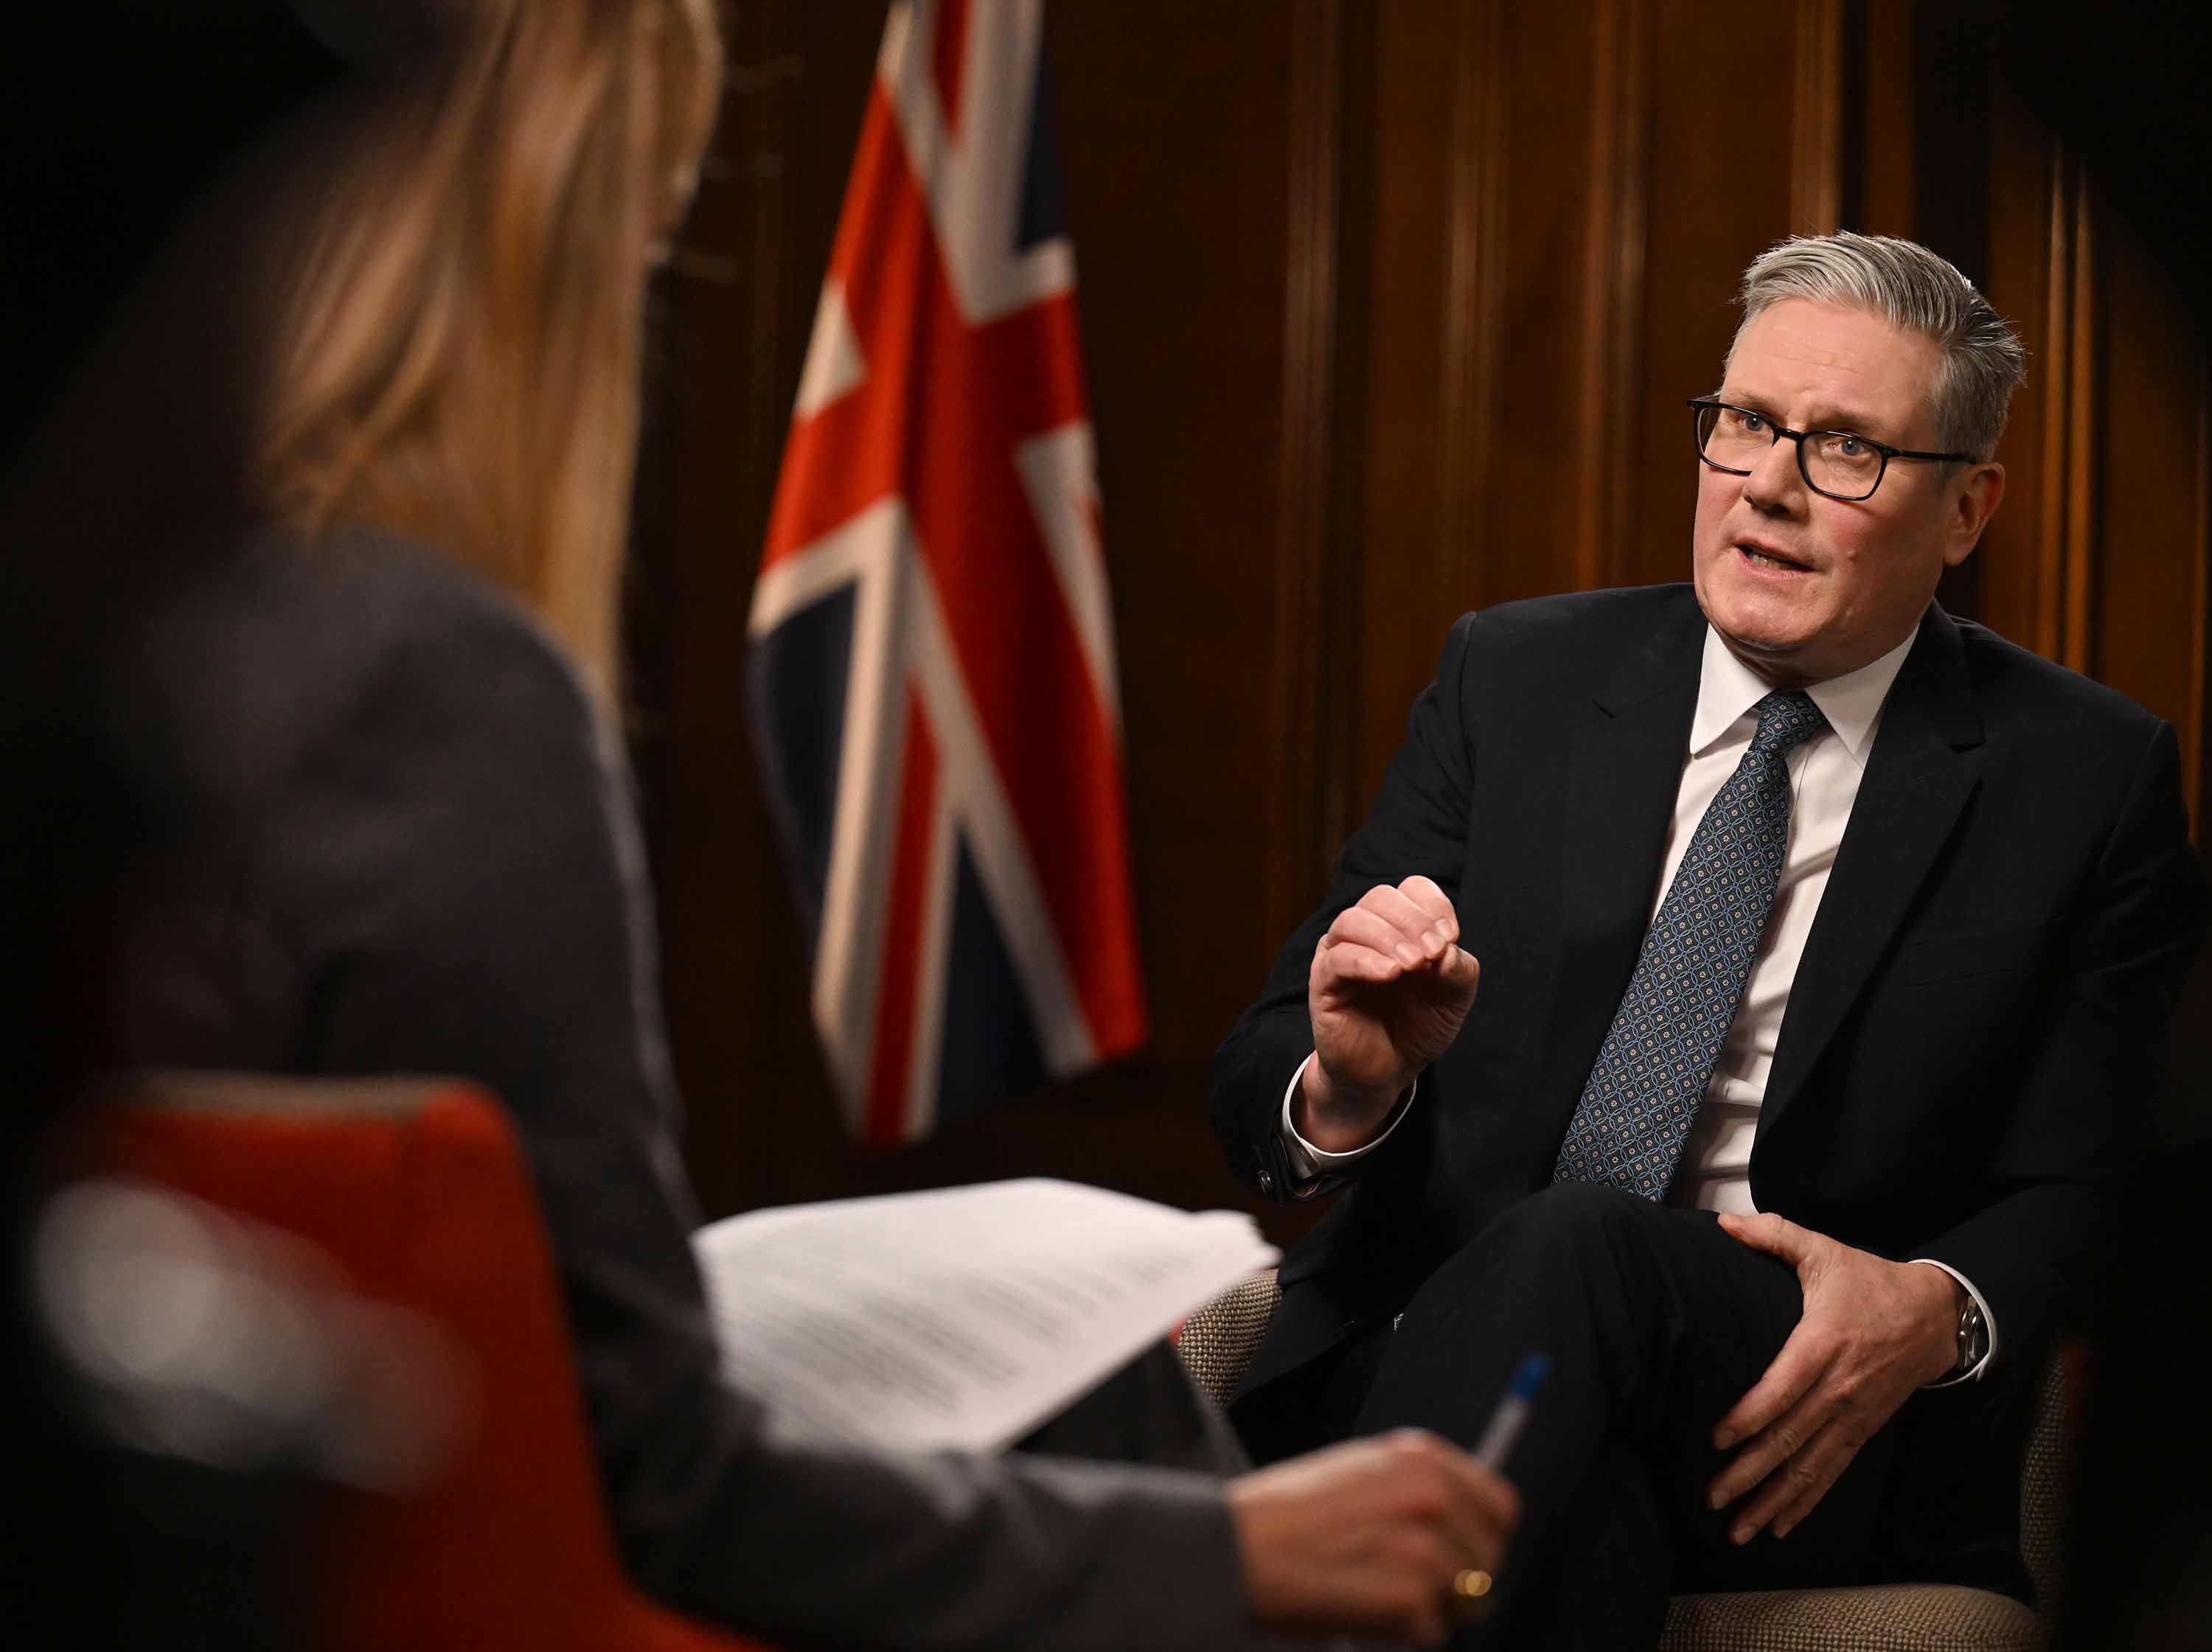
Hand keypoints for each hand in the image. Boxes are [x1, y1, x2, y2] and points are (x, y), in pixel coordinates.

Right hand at [1228, 1430, 1518, 1646]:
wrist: (1235, 1550)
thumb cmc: (1284, 1517)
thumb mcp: (1358, 1474)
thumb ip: (1414, 1492)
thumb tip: (1465, 1533)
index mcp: (1420, 1458)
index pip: (1499, 1506)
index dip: (1484, 1538)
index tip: (1465, 1556)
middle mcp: (1431, 1495)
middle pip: (1487, 1561)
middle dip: (1456, 1584)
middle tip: (1401, 1587)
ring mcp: (1424, 1546)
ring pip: (1463, 1601)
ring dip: (1423, 1610)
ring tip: (1365, 1592)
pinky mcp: (1410, 1597)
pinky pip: (1430, 1634)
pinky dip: (1398, 1636)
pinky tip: (1356, 1611)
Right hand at [1302, 877, 1479, 1150]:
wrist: (1389, 1072)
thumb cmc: (1417, 1026)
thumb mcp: (1453, 997)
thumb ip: (1458, 968)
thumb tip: (1445, 949)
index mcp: (1398, 928)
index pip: (1411, 888)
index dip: (1434, 905)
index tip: (1451, 937)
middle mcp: (1366, 934)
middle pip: (1380, 897)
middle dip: (1412, 920)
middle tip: (1431, 954)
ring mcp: (1340, 955)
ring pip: (1353, 920)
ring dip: (1388, 937)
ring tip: (1412, 965)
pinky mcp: (1324, 984)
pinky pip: (1338, 959)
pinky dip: (1367, 961)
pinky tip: (1390, 974)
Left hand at [1706, 1212, 1960, 1542]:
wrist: (1936, 1315)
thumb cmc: (1869, 1282)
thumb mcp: (1824, 1251)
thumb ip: (1775, 1235)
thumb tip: (1725, 1221)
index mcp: (1823, 1345)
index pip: (1781, 1390)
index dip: (1750, 1417)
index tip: (1716, 1440)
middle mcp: (1838, 1389)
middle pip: (1790, 1440)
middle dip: (1749, 1474)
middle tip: (1711, 1499)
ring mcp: (1853, 1416)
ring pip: (1810, 1467)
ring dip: (1773, 1501)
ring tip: (1738, 1530)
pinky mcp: (1862, 1429)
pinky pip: (1831, 1472)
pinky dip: (1805, 1502)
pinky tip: (1779, 1526)